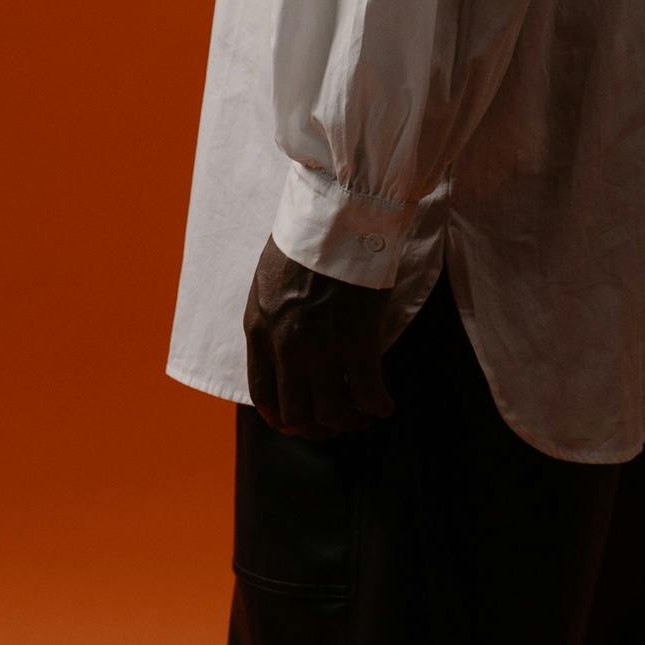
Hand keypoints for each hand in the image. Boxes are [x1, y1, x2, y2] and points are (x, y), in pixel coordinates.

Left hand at [243, 238, 395, 439]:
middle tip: (338, 424)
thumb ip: (272, 318)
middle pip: (297, 414)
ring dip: (351, 422)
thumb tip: (282, 341)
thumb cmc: (307, 239)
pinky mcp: (356, 339)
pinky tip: (385, 404)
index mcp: (259, 331)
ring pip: (332, 412)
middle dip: (319, 428)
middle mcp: (284, 347)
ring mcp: (320, 346)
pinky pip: (367, 393)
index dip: (283, 418)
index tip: (302, 421)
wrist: (336, 216)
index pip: (263, 396)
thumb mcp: (269, 281)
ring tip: (364, 416)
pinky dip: (378, 405)